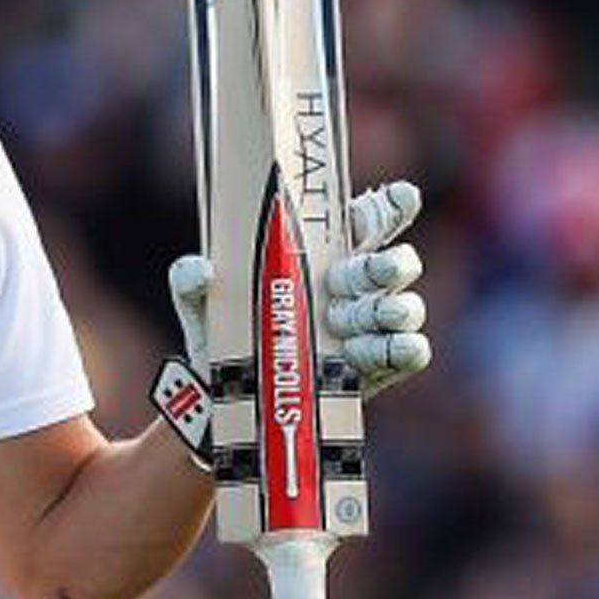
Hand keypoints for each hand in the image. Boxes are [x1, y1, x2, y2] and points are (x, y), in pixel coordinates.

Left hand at [165, 180, 432, 400]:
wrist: (226, 397)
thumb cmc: (223, 332)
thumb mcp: (199, 301)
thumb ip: (189, 278)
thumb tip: (202, 270)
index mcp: (324, 255)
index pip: (368, 221)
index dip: (388, 207)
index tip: (394, 200)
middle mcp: (356, 287)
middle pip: (394, 262)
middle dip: (384, 264)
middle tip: (356, 275)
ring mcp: (370, 328)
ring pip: (405, 308)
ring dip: (386, 310)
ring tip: (353, 319)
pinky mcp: (378, 368)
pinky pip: (410, 353)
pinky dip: (404, 348)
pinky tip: (386, 347)